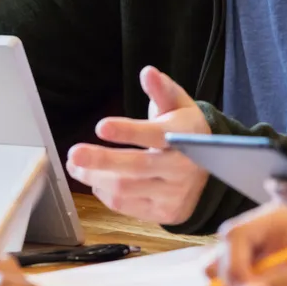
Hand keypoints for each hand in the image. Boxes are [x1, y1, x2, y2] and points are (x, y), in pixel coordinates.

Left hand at [66, 66, 209, 224]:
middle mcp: (182, 168)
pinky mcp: (164, 212)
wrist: (213, 167)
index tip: (101, 126)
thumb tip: (147, 72)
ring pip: (125, 189)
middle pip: (135, 167)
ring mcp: (173, 194)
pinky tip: (98, 180)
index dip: (127, 132)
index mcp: (185, 136)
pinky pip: (125, 206)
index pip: (155, 135)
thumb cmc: (185, 130)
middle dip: (100, 161)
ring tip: (76, 165)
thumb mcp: (178, 105)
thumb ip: (161, 89)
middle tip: (74, 154)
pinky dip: (104, 192)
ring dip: (94, 177)